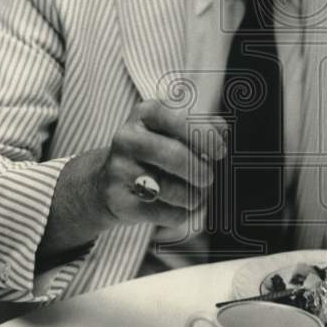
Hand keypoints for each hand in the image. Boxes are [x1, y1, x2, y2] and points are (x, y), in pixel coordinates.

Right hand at [39, 100, 226, 259]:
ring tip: (195, 195)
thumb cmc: (154, 152)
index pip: (181, 120)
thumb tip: (221, 130)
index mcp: (144, 113)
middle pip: (175, 156)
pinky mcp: (118, 201)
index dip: (206, 138)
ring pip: (171, 189)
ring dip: (193, 196)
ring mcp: (119, 170)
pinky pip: (164, 212)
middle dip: (201, 171)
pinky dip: (180, 213)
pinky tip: (178, 207)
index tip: (219, 152)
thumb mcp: (174, 130)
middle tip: (208, 178)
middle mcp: (127, 138)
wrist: (105, 183)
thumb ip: (203, 125)